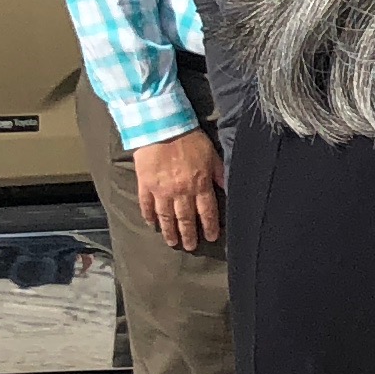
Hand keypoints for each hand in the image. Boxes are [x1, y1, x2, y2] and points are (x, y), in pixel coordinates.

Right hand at [133, 124, 224, 251]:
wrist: (162, 126)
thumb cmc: (190, 138)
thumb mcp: (212, 155)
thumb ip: (220, 174)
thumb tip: (229, 188)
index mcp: (200, 184)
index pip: (207, 211)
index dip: (209, 226)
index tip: (211, 237)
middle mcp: (182, 192)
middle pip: (186, 219)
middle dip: (189, 235)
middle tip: (190, 247)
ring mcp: (162, 190)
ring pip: (166, 217)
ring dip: (169, 231)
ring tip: (172, 242)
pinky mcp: (145, 185)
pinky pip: (146, 205)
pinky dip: (149, 216)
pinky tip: (151, 223)